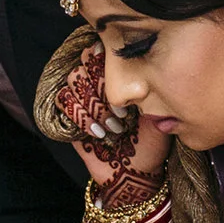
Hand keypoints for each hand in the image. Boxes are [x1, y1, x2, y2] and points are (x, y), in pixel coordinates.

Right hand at [57, 40, 168, 194]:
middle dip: (104, 83)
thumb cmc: (152, 144)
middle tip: (122, 111)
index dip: (107, 55)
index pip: (104, 48)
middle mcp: (99, 84)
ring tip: (114, 126)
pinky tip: (99, 133)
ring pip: (74, 79)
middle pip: (85, 59)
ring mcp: (83, 100)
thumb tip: (145, 62)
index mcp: (120, 77)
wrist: (136, 174)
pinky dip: (82, 116)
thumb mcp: (160, 111)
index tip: (119, 70)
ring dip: (95, 103)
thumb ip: (152, 86)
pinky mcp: (71, 119)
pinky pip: (64, 101)